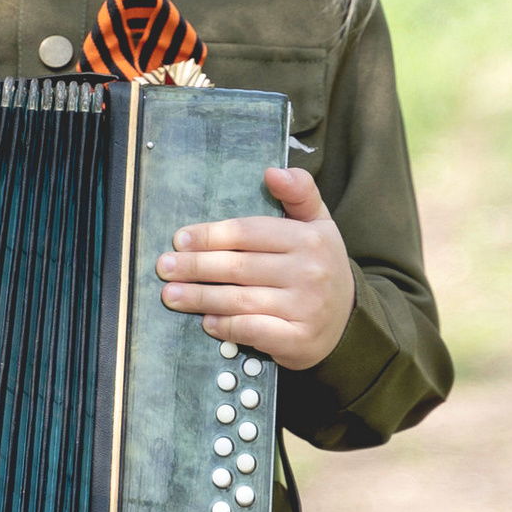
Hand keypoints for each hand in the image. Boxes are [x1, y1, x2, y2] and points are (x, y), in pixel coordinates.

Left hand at [156, 162, 353, 368]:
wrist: (347, 321)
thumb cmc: (320, 266)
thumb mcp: (318, 224)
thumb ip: (299, 193)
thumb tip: (273, 171)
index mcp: (309, 238)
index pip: (248, 232)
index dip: (210, 236)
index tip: (180, 240)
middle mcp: (309, 272)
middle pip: (238, 266)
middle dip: (195, 267)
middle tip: (164, 267)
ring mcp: (305, 308)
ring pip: (240, 300)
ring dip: (200, 298)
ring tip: (171, 295)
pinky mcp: (298, 340)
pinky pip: (252, 330)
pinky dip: (225, 327)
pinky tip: (206, 322)